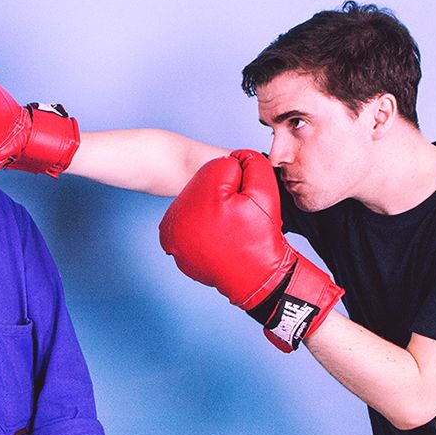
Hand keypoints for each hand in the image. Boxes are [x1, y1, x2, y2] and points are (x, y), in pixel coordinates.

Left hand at [158, 150, 342, 350]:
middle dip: (223, 195)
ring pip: (196, 203)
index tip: (246, 203)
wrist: (255, 279)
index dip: (241, 182)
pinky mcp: (172, 247)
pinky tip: (217, 236)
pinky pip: (191, 224)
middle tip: (238, 218)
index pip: (221, 169)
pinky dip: (203, 226)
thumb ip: (252, 163)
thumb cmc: (261, 236)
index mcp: (198, 199)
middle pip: (204, 186)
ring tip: (228, 228)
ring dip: (211, 209)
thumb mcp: (264, 191)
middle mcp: (177, 216)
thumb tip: (237, 156)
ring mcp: (171, 234)